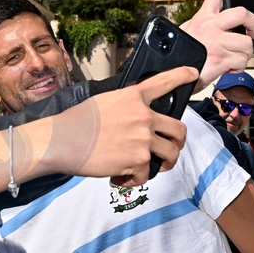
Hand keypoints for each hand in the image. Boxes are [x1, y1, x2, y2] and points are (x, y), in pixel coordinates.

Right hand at [45, 66, 197, 185]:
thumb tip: (133, 121)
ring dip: (164, 163)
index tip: (192, 73)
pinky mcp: (137, 161)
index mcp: (132, 97)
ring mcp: (142, 139)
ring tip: (149, 168)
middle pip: (179, 129)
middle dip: (177, 142)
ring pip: (171, 153)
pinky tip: (120, 177)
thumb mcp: (103, 102)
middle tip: (170, 149)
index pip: (164, 82)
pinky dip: (135, 179)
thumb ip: (125, 107)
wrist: (61, 142)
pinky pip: (147, 174)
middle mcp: (143, 116)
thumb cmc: (75, 123)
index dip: (182, 76)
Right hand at [180, 0, 253, 91]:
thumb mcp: (187, 33)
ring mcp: (216, 43)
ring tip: (235, 56)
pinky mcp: (220, 59)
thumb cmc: (181, 57)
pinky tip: (229, 67)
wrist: (172, 75)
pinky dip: (238, 67)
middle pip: (242, 14)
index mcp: (202, 19)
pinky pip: (242, 61)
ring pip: (247, 43)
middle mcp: (209, 28)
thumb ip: (200, 25)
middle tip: (252, 31)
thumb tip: (214, 19)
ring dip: (245, 53)